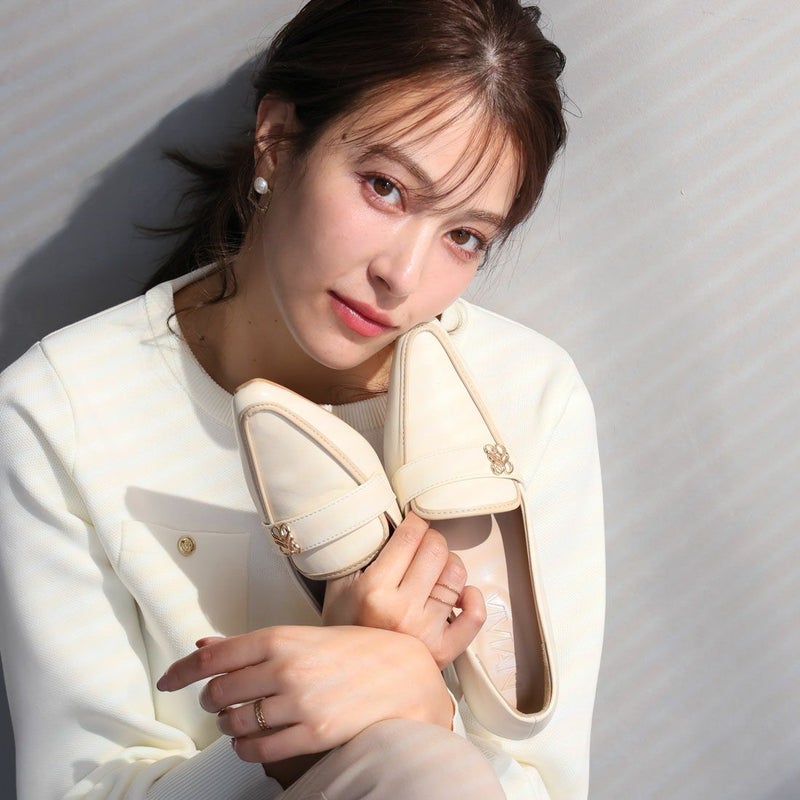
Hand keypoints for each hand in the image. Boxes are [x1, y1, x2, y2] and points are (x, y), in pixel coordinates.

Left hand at [157, 625, 452, 762]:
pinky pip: (258, 750)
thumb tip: (204, 645)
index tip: (168, 680)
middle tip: (221, 701)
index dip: (183, 670)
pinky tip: (256, 741)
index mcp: (281, 637)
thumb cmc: (355, 650)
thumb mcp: (302, 637)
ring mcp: (298, 702)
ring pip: (235, 724)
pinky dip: (247, 749)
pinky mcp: (312, 733)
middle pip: (219, 692)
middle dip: (212, 701)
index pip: (215, 655)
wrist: (403, 673)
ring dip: (229, 727)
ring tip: (242, 721)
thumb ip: (253, 644)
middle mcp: (284, 668)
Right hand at [322, 512, 485, 668]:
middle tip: (423, 546)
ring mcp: (426, 633)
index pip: (409, 536)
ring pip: (457, 575)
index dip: (415, 521)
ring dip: (449, 565)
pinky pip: (475, 615)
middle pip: (437, 550)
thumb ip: (357, 554)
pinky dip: (472, 598)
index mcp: (373, 592)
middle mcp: (403, 612)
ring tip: (435, 572)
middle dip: (432, 540)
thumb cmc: (345, 631)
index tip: (414, 522)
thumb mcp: (338, 588)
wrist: (348, 684)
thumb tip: (383, 523)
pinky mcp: (444, 651)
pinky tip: (458, 595)